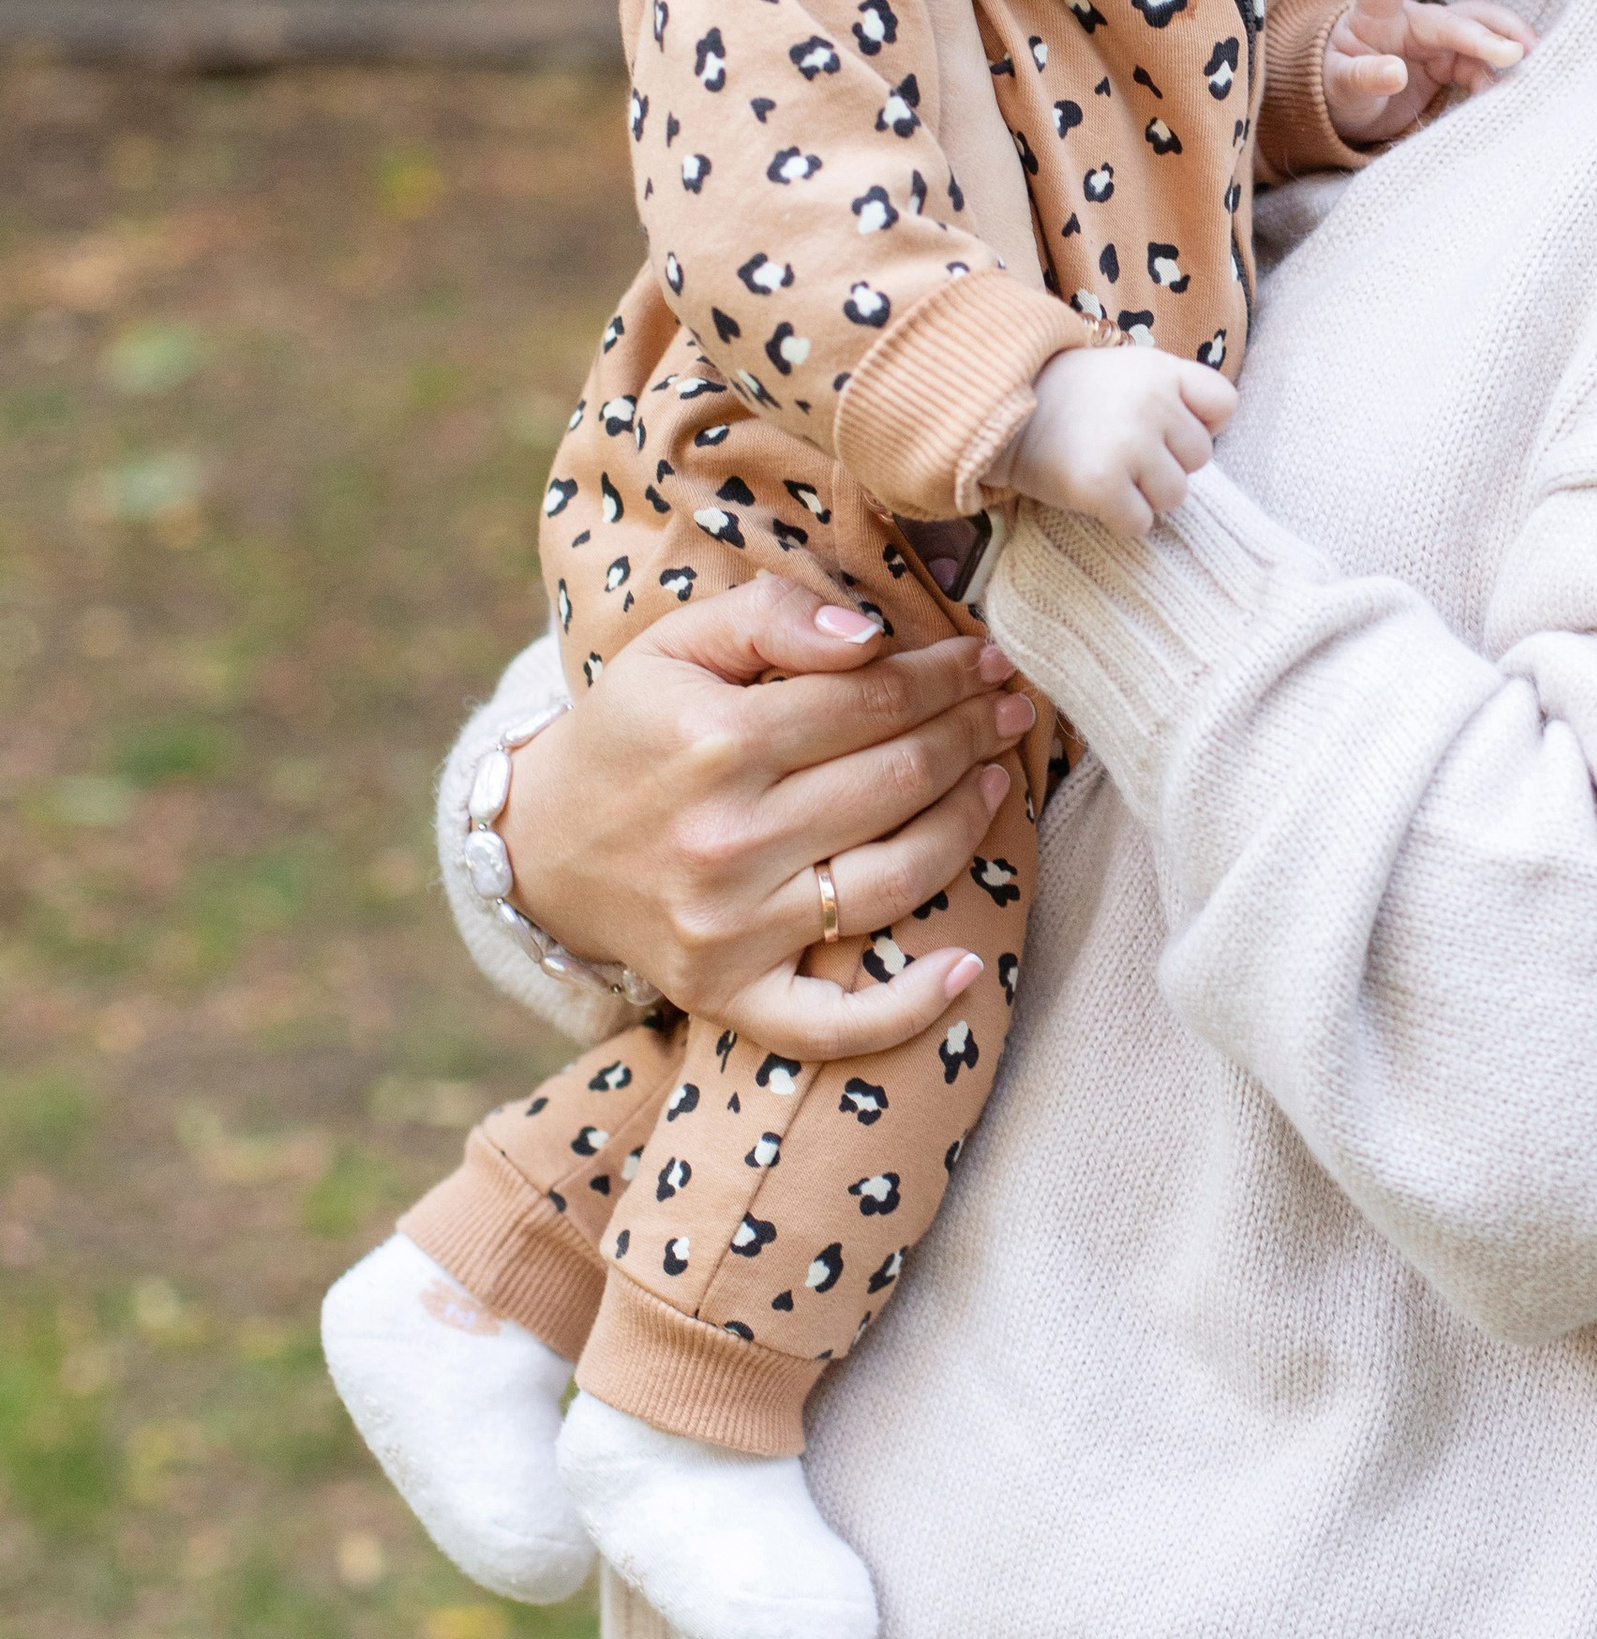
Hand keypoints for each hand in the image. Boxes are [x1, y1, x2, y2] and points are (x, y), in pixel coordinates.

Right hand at [500, 575, 1035, 1059]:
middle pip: (894, 781)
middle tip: (1011, 709)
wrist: (542, 848)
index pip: (870, 702)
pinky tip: (968, 969)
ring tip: (996, 782)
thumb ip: (771, 616)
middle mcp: (726, 839)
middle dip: (969, 736)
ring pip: (893, 879)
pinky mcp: (730, 995)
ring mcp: (731, 928)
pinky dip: (909, 1006)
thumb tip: (871, 636)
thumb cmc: (631, 733)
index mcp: (716, 740)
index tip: (986, 660)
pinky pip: (834, 1023)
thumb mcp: (676, 647)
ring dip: (965, 827)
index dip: (943, 677)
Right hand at [988, 346, 1236, 536]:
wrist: (1000, 408)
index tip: (1165, 424)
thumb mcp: (1130, 368)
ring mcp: (1127, 446)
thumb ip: (1174, 392)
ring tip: (1109, 470)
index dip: (1200, 422)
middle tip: (1124, 449)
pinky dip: (1122, 519)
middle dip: (1167, 461)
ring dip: (1146, 494)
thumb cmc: (1073, 393)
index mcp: (1161, 371)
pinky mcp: (1100, 486)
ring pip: (1175, 496)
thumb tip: (1210, 435)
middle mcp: (1151, 405)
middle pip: (1200, 458)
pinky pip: (1140, 523)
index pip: (1224, 405)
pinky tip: (1096, 494)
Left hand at [1320, 0, 1535, 146]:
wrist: (1356, 106)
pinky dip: (1498, 79)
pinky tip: (1512, 93)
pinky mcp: (1453, 62)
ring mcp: (1436, 41)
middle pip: (1451, 19)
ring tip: (1533, 65)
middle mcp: (1412, 21)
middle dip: (1483, 35)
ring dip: (1506, 46)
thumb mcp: (1340, 85)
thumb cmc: (1341, 85)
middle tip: (1516, 54)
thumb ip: (1363, 77)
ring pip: (1479, 33)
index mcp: (1375, 15)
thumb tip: (1396, 73)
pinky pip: (1482, 65)